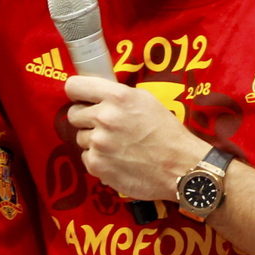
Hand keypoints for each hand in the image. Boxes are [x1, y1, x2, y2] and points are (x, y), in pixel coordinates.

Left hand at [65, 76, 202, 201]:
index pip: (74, 86)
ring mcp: (98, 143)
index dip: (77, 92)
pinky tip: (118, 159)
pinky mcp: (97, 165)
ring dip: (94, 140)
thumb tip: (95, 94)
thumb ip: (117, 95)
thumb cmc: (167, 134)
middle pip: (74, 114)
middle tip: (106, 125)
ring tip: (118, 145)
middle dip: (87, 118)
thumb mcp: (146, 101)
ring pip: (81, 137)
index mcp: (118, 97)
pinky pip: (87, 157)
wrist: (181, 168)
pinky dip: (99, 159)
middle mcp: (105, 117)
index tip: (80, 97)